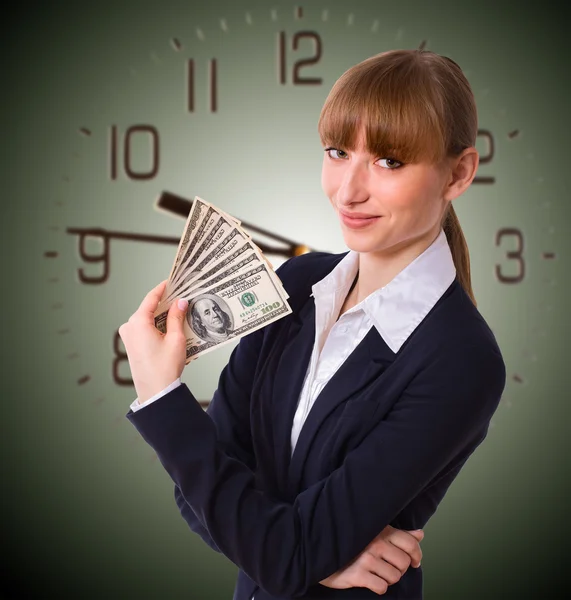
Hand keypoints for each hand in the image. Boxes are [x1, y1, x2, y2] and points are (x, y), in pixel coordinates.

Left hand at [118, 280, 189, 402]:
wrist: (156, 392)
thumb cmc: (164, 367)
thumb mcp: (176, 338)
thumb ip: (177, 317)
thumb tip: (180, 302)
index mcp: (138, 322)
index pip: (151, 298)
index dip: (163, 288)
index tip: (172, 282)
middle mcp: (129, 327)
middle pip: (149, 308)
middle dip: (165, 303)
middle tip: (180, 297)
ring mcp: (128, 337)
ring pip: (147, 319)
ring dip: (162, 316)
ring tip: (179, 313)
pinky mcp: (131, 345)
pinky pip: (144, 329)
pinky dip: (157, 325)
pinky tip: (170, 327)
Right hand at [319, 525, 423, 595]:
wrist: (323, 548)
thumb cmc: (352, 540)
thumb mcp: (375, 532)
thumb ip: (399, 535)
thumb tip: (420, 534)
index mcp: (381, 530)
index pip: (410, 543)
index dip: (416, 555)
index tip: (415, 562)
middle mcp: (375, 543)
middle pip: (404, 563)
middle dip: (399, 569)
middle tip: (389, 567)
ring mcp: (366, 559)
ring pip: (394, 577)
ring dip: (388, 579)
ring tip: (377, 573)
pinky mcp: (357, 574)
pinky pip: (381, 587)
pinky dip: (378, 587)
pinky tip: (370, 580)